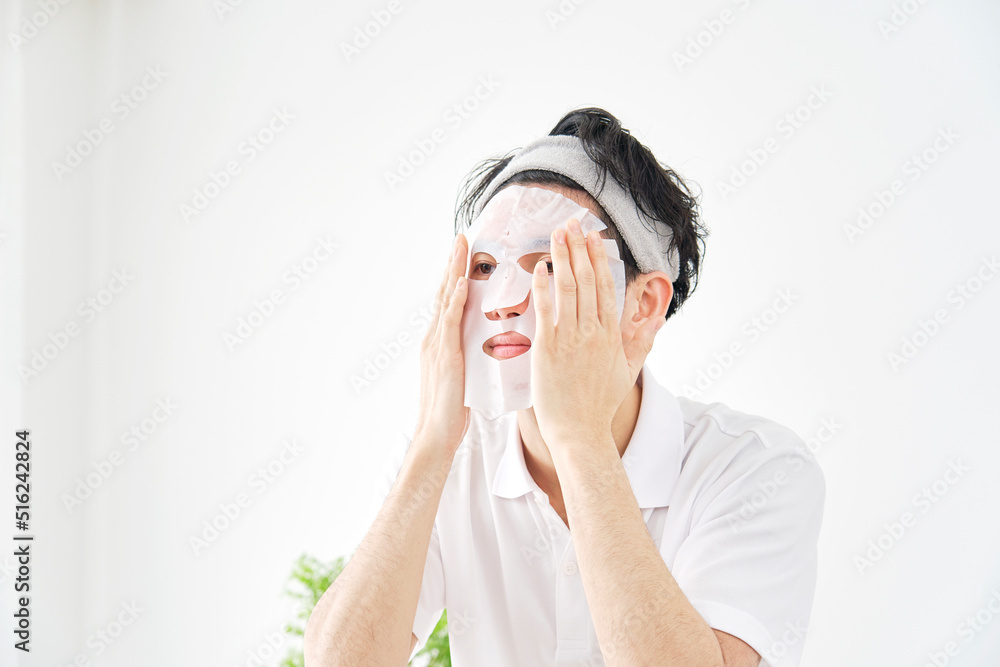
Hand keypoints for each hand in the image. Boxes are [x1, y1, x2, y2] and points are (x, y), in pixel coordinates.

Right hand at [412, 234, 470, 452]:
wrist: (437, 434)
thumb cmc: (455, 411)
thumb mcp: (465, 375)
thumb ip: (471, 355)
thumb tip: (489, 345)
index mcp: (441, 341)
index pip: (449, 300)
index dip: (456, 275)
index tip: (465, 251)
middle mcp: (435, 337)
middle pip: (444, 291)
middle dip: (453, 263)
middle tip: (461, 236)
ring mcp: (436, 344)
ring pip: (444, 299)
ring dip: (453, 270)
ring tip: (460, 246)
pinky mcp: (443, 355)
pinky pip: (449, 322)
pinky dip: (453, 300)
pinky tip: (460, 284)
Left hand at [528, 218, 662, 458]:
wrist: (579, 432)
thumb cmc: (599, 405)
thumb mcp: (628, 371)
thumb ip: (642, 341)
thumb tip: (658, 318)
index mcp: (611, 335)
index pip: (606, 287)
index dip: (598, 258)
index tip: (593, 236)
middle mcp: (593, 332)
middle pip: (587, 280)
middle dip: (578, 248)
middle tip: (571, 222)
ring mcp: (570, 338)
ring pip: (568, 289)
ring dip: (562, 257)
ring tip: (556, 233)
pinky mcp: (548, 348)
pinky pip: (545, 310)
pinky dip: (542, 287)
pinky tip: (539, 267)